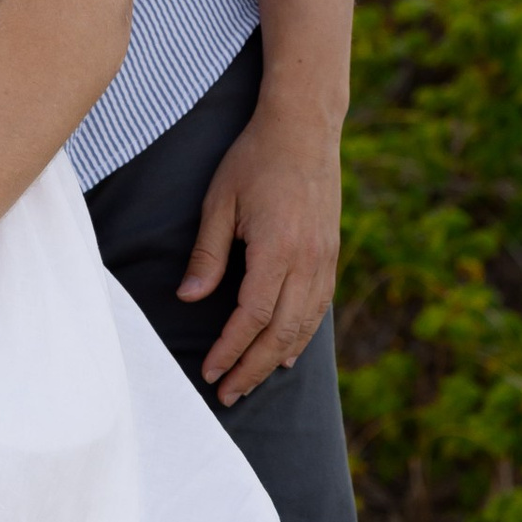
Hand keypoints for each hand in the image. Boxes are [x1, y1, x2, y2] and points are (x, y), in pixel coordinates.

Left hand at [178, 96, 341, 406]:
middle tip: (228, 393)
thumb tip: (190, 299)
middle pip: (281, 331)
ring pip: (304, 324)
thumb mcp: (220, 201)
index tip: (210, 371)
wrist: (304, 128)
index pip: (253, 316)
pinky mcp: (331, 253)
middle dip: (253, 368)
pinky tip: (288, 351)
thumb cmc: (255, 159)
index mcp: (277, 248)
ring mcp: (325, 258)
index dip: (230, 349)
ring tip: (252, 381)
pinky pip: (319, 306)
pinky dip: (303, 334)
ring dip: (278, 358)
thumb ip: (207, 253)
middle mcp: (307, 260)